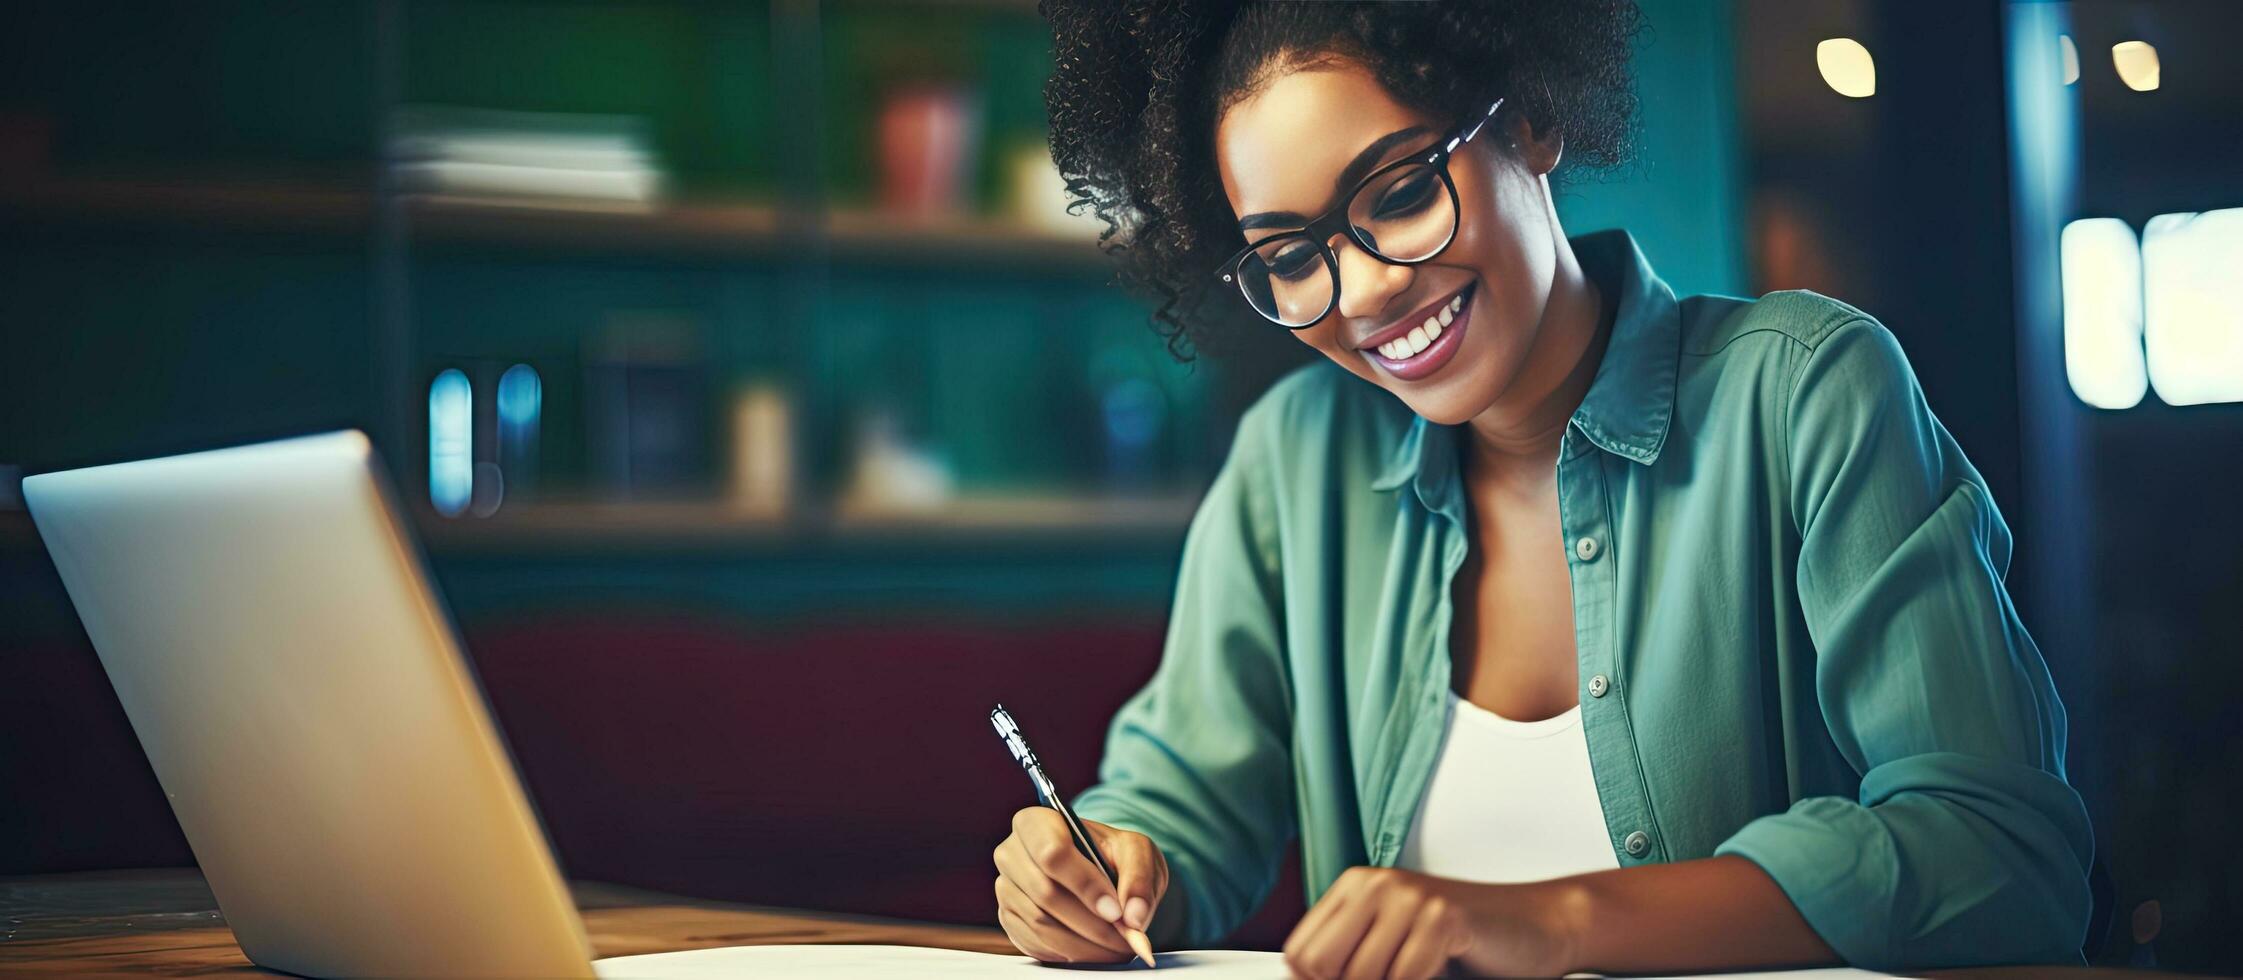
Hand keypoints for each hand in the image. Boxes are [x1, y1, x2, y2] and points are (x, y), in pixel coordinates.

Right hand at [992, 807, 1168, 962]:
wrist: (1098, 870)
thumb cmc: (1112, 854)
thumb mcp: (1136, 851)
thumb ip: (1139, 877)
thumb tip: (1133, 917)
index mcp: (1037, 822)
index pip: (1052, 853)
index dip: (1084, 885)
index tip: (1115, 911)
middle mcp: (1012, 853)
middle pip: (1045, 894)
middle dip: (1091, 924)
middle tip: (1125, 938)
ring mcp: (1006, 888)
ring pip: (1041, 924)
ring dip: (1084, 944)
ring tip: (1117, 947)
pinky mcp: (1008, 919)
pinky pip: (1036, 944)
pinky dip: (1070, 952)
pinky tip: (1094, 948)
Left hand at [1280, 866, 1580, 979]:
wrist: (1534, 925)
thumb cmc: (1461, 942)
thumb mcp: (1392, 946)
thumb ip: (1350, 959)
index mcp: (1355, 887)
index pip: (1299, 952)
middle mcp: (1375, 884)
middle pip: (1324, 967)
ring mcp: (1409, 896)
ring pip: (1365, 977)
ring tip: (1422, 973)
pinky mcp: (1441, 916)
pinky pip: (1407, 978)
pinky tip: (1443, 970)